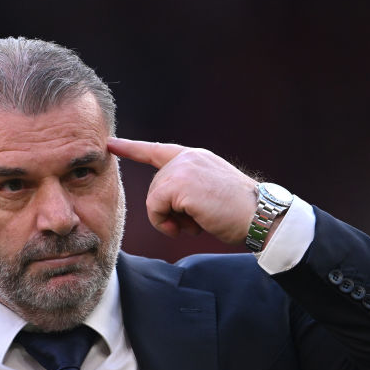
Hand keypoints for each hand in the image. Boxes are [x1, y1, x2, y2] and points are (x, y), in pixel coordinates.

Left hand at [108, 137, 257, 244]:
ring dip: (169, 219)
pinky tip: (188, 226)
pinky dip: (165, 223)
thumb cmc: (239, 212)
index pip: (155, 150)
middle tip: (194, 222)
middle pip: (155, 189)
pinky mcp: (179, 184)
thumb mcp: (209, 192)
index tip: (110, 143)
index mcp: (195, 157)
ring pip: (154, 200)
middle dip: (168, 212)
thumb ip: (186, 189)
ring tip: (196, 223)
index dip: (130, 148)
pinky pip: (155, 208)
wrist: (260, 216)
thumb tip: (164, 205)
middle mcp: (187, 158)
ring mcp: (182, 168)